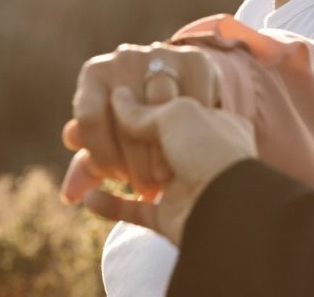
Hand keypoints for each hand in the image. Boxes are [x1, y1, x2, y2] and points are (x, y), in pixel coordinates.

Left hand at [61, 42, 219, 200]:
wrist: (174, 81)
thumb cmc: (132, 119)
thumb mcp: (109, 139)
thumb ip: (88, 166)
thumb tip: (71, 194)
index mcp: (95, 73)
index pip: (90, 117)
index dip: (102, 154)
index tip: (116, 177)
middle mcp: (124, 58)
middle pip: (128, 116)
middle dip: (136, 162)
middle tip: (146, 187)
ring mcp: (160, 55)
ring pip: (163, 108)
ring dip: (166, 150)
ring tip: (166, 176)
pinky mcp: (194, 58)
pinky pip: (194, 99)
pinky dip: (195, 128)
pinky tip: (190, 148)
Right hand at [80, 88, 255, 245]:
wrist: (225, 208)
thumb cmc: (208, 150)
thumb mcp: (176, 113)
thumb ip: (142, 109)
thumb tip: (117, 98)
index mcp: (211, 118)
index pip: (169, 103)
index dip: (140, 101)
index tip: (113, 97)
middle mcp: (199, 148)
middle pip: (150, 138)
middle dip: (122, 137)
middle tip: (89, 135)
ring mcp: (185, 182)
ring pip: (140, 170)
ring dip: (114, 168)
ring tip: (88, 164)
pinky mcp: (170, 215)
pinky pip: (134, 210)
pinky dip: (110, 205)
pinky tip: (88, 198)